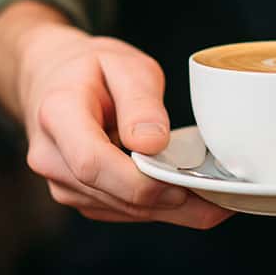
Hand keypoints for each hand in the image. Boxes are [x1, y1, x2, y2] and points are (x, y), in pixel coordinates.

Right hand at [0, 1, 231, 229]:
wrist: (53, 79)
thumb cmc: (91, 68)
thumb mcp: (122, 64)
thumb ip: (140, 102)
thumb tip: (153, 144)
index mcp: (58, 115)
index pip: (92, 163)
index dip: (140, 180)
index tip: (184, 179)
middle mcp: (52, 157)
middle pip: (114, 194)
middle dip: (170, 200)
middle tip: (223, 197)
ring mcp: (62, 183)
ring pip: (123, 210)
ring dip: (171, 210)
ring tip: (218, 199)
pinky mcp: (80, 197)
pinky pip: (123, 210)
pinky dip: (159, 207)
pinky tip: (192, 198)